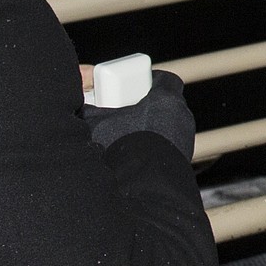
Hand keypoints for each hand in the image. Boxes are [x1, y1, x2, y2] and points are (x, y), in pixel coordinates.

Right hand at [81, 69, 195, 159]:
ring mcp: (185, 140)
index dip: (149, 80)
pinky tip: (138, 157)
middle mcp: (182, 116)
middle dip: (148, 106)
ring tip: (130, 137)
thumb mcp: (97, 123)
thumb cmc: (125, 148)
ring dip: (153, 129)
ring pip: (169, 125)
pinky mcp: (184, 161)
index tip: (134, 87)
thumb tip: (80, 106)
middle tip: (127, 112)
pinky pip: (171, 146)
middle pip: (167, 102)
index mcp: (166, 99)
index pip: (164, 79)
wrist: (145, 187)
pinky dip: (157, 148)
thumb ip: (89, 110)